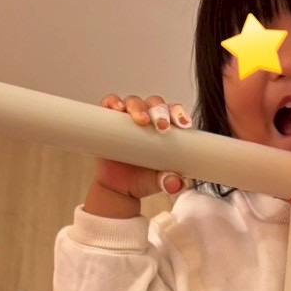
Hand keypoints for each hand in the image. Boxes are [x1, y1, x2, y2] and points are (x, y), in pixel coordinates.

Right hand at [86, 94, 192, 216]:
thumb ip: (170, 182)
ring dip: (139, 107)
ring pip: (134, 102)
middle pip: (155, 103)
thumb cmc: (143, 178)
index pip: (173, 112)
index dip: (178, 114)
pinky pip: (110, 103)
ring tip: (141, 120)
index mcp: (163, 127)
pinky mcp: (108, 119)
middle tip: (161, 125)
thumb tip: (175, 184)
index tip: (182, 124)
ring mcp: (127, 117)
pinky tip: (118, 108)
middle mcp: (146, 117)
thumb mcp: (159, 181)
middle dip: (160, 110)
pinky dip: (113, 102)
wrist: (119, 188)